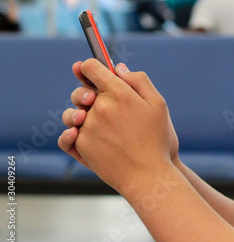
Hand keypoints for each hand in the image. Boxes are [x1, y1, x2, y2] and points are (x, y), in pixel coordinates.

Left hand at [58, 59, 179, 193]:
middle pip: (81, 90)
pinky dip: (70, 133)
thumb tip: (118, 68)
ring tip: (90, 120)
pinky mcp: (81, 146)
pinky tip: (79, 133)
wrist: (147, 175)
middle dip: (87, 91)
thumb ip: (139, 80)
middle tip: (96, 98)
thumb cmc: (156, 139)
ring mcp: (87, 127)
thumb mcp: (158, 103)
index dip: (89, 66)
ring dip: (78, 113)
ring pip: (72, 113)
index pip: (91, 68)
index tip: (89, 68)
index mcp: (119, 93)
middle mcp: (99, 107)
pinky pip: (67, 135)